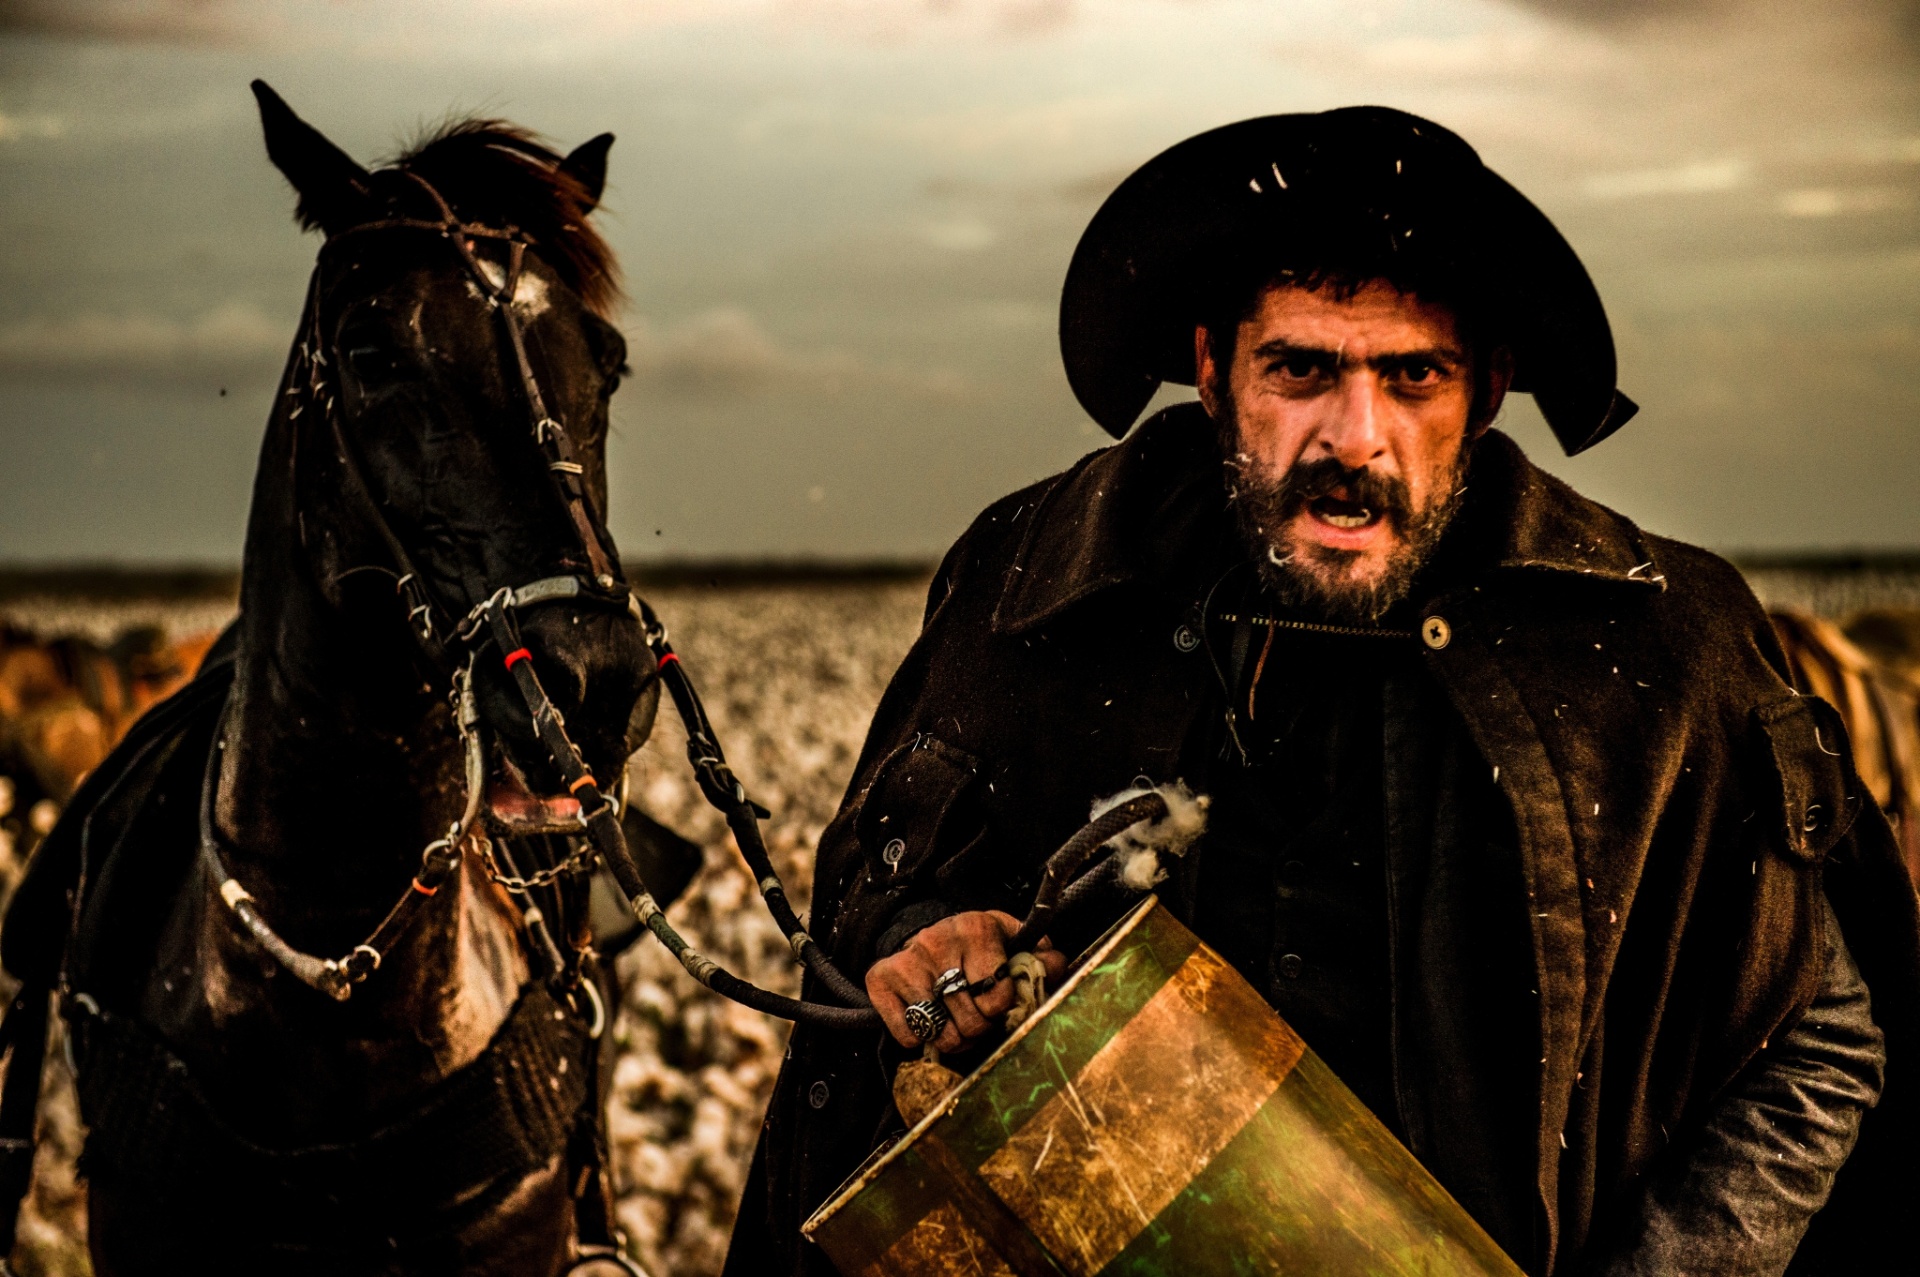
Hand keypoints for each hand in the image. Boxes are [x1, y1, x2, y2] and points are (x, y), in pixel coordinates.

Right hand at [866, 910, 1068, 1052]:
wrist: (922, 930)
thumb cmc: (975, 944)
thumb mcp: (1010, 940)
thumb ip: (1037, 956)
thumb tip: (1056, 964)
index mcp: (976, 928)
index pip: (998, 995)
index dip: (1002, 1008)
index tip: (997, 1002)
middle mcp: (937, 941)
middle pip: (970, 1020)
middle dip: (978, 1028)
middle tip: (975, 1017)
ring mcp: (906, 962)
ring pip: (940, 1033)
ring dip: (952, 1038)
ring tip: (955, 1022)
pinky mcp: (880, 979)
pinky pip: (908, 1035)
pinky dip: (920, 1038)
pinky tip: (926, 1019)